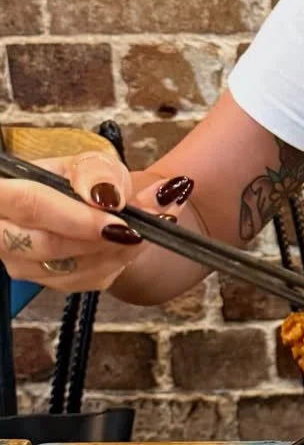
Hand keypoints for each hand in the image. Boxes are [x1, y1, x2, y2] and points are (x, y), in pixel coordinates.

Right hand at [0, 154, 193, 293]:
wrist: (88, 204)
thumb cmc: (81, 180)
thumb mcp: (90, 162)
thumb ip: (97, 173)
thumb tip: (109, 196)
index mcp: (5, 192)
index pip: (29, 205)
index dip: (74, 217)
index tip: (117, 220)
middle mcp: (3, 232)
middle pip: (46, 244)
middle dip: (99, 238)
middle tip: (141, 226)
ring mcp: (19, 262)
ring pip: (67, 270)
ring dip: (115, 251)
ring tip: (148, 227)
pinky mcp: (44, 282)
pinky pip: (83, 281)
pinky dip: (116, 263)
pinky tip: (133, 243)